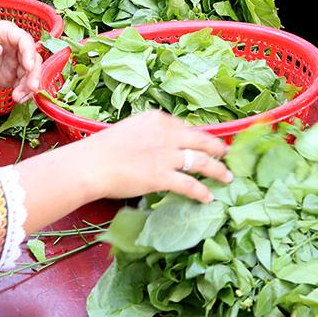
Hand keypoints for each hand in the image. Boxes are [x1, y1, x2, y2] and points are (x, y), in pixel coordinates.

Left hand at [0, 20, 42, 101]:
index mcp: (7, 32)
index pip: (24, 40)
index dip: (29, 52)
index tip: (28, 66)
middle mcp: (15, 47)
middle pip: (33, 58)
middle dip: (34, 73)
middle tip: (31, 87)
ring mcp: (14, 63)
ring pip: (31, 73)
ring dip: (29, 85)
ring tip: (19, 96)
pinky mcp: (10, 78)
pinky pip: (22, 85)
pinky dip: (24, 93)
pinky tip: (18, 99)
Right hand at [70, 110, 232, 203]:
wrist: (90, 164)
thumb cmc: (102, 149)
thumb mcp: (131, 130)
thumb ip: (150, 135)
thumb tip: (162, 145)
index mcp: (157, 119)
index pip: (186, 127)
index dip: (199, 137)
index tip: (206, 143)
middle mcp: (166, 134)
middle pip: (201, 140)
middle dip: (218, 148)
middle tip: (228, 155)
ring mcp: (166, 155)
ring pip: (202, 161)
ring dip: (218, 170)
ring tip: (227, 177)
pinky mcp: (162, 177)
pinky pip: (190, 184)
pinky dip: (202, 191)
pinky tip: (208, 197)